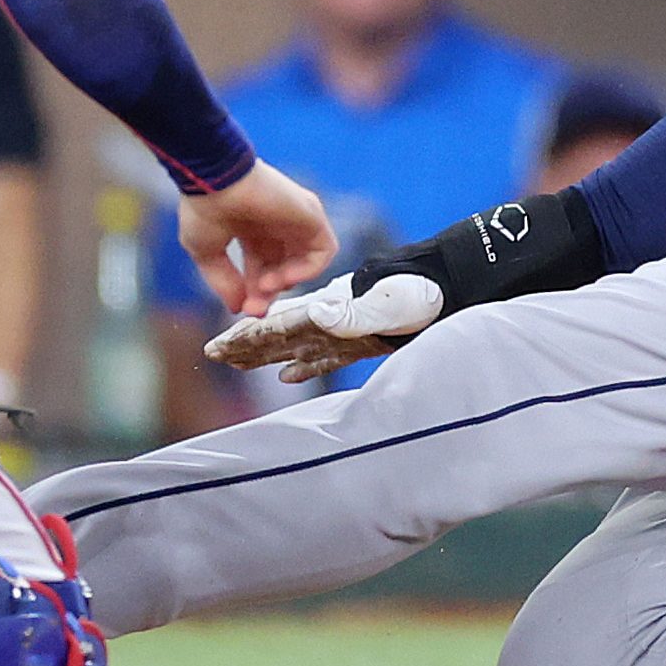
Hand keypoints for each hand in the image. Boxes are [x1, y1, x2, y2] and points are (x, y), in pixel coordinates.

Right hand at [177, 159, 336, 315]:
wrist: (214, 179)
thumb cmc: (203, 207)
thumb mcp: (206, 253)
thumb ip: (225, 282)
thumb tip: (237, 307)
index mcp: (250, 229)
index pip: (262, 268)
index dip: (255, 292)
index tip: (244, 307)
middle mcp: (275, 224)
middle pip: (282, 269)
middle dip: (268, 293)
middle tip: (255, 306)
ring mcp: (295, 219)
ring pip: (304, 263)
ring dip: (286, 282)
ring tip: (265, 286)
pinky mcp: (311, 215)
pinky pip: (323, 251)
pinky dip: (307, 270)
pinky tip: (284, 276)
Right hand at [205, 272, 443, 382]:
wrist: (452, 288)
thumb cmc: (423, 294)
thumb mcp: (388, 304)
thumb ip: (351, 312)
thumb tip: (313, 311)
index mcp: (330, 309)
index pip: (279, 325)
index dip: (248, 337)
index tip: (218, 348)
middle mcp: (331, 318)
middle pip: (279, 334)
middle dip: (245, 344)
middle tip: (212, 354)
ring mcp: (346, 331)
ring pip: (295, 347)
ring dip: (266, 356)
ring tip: (237, 362)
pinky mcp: (363, 343)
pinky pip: (325, 359)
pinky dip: (303, 368)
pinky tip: (287, 377)